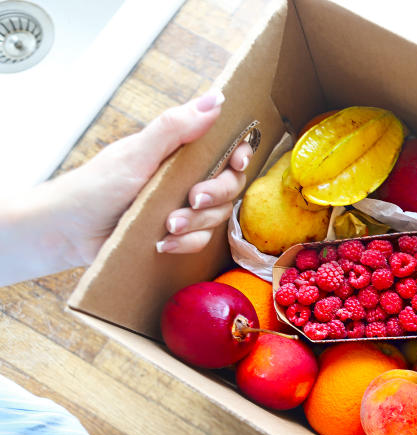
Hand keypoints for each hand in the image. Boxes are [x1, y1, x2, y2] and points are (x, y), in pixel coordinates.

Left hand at [54, 91, 251, 260]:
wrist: (68, 232)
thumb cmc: (95, 186)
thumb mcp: (137, 154)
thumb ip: (175, 128)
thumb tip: (215, 99)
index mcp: (178, 153)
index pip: (225, 148)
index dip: (239, 154)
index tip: (236, 161)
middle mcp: (185, 179)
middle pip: (229, 184)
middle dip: (216, 193)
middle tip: (193, 198)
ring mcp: (182, 208)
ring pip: (217, 215)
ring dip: (195, 222)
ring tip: (168, 224)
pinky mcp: (176, 236)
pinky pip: (201, 241)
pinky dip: (185, 243)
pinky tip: (163, 242)